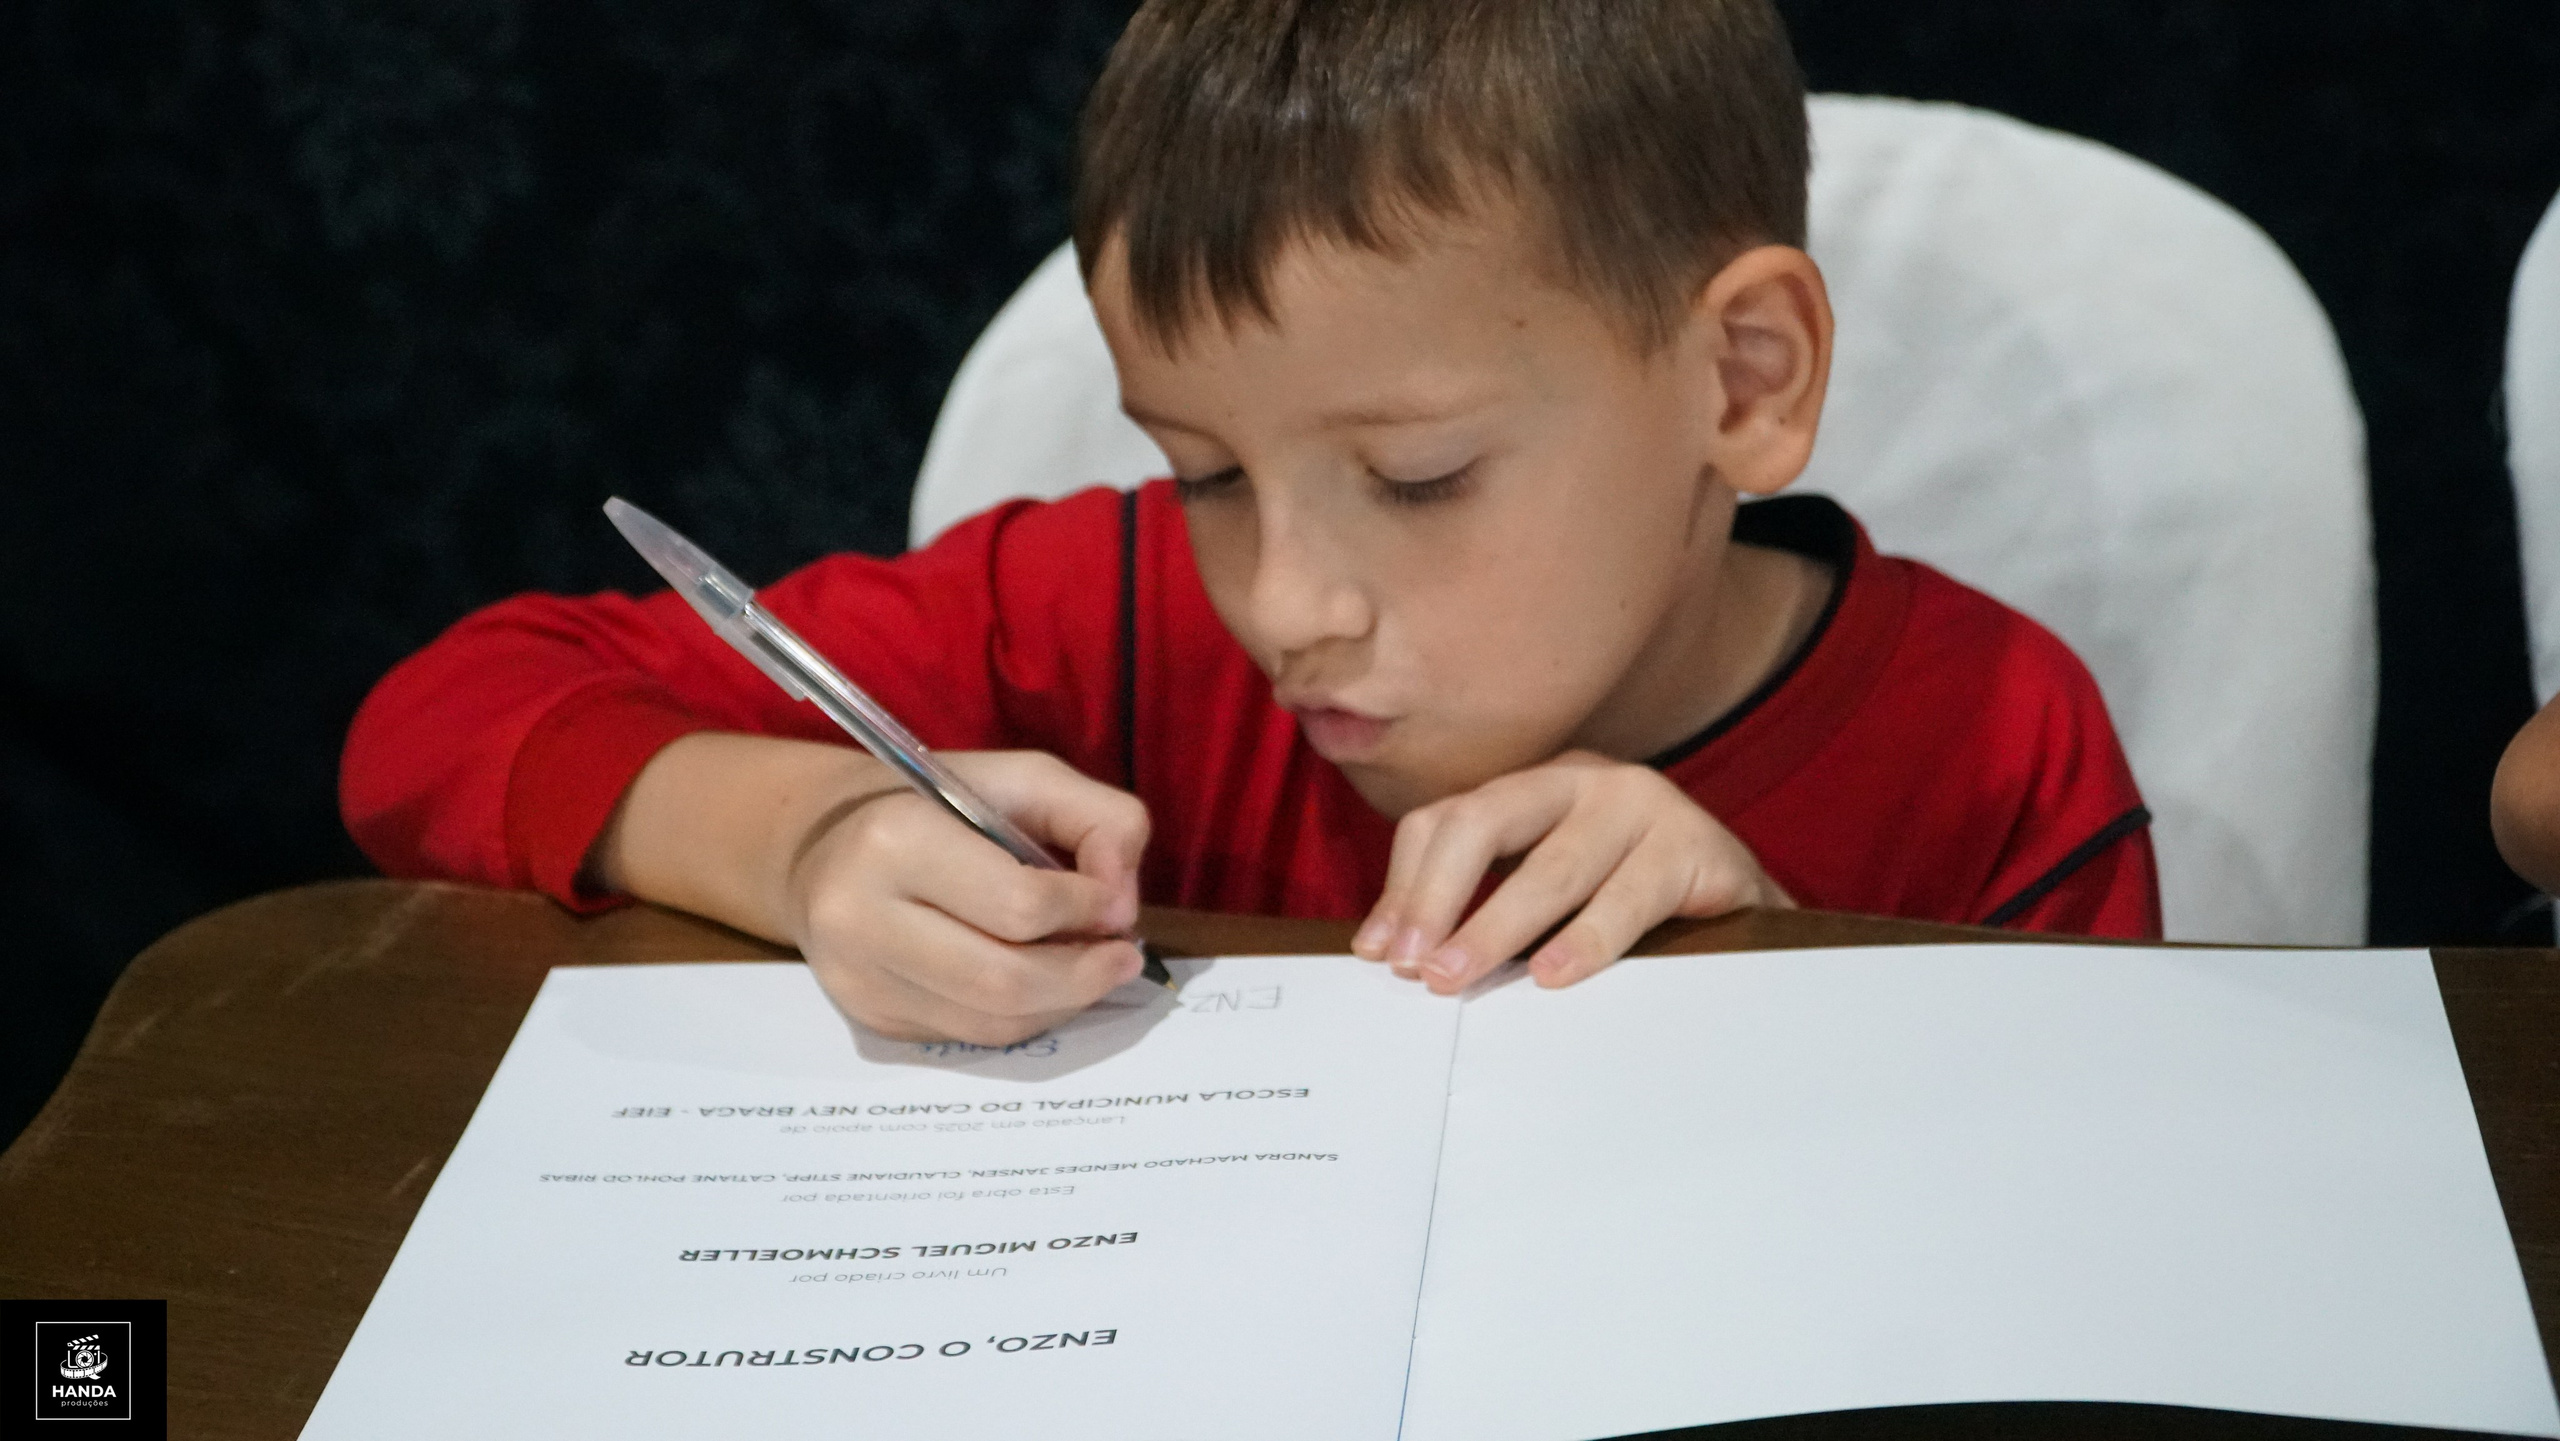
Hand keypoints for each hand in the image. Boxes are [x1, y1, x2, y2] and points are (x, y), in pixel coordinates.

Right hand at [786, 751, 1152, 1045]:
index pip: (1019, 906)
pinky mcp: (870, 1019)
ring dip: (1064, 1002)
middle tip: (1123, 955)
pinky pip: (971, 1036)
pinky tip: (1044, 984)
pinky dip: (1026, 1016)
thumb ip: (1098, 819)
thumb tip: (1122, 903)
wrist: (822, 844)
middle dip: (1086, 974)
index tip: (1116, 903)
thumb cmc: (935, 803)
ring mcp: (859, 979)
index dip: (1088, 910)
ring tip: (1093, 969)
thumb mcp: (1024, 779)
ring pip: (994, 1023)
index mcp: (896, 839)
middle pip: (1006, 980)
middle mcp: (862, 917)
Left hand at [1350, 751, 1788, 993]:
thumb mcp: (1550, 895)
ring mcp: (1644, 806)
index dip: (1406, 885)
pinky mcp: (1697, 847)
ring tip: (1457, 976)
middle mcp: (1585, 781)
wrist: (1748, 913)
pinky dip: (1586, 940)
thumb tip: (1388, 950)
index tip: (1380, 952)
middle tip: (1412, 966)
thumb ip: (1478, 907)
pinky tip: (1551, 975)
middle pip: (1483, 821)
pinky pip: (1629, 897)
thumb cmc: (1635, 904)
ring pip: (1552, 867)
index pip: (1447, 819)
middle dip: (1437, 897)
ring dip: (1495, 927)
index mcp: (1537, 788)